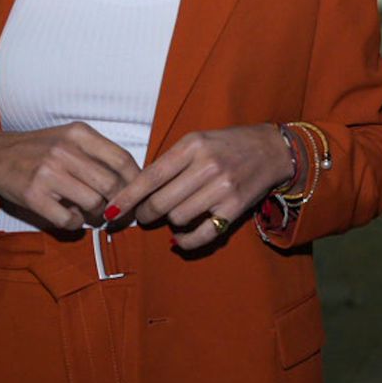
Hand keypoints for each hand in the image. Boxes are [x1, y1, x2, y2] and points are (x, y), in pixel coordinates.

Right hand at [0, 123, 141, 231]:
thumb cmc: (40, 149)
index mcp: (79, 133)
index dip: (136, 181)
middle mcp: (64, 151)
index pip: (122, 159)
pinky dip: (76, 223)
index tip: (137, 193)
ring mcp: (48, 174)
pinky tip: (72, 216)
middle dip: (121, 203)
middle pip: (112, 185)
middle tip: (118, 211)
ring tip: (93, 213)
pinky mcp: (34, 196)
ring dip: (99, 214)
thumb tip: (135, 180)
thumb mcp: (70, 138)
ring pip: (94, 203)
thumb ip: (99, 153)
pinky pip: (69, 220)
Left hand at [106, 124, 294, 249]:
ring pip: (178, 218)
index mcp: (192, 146)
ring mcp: (223, 187)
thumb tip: (136, 192)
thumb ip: (170, 163)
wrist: (271, 150)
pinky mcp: (235, 207)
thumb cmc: (226, 145)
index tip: (110, 212)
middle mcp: (207, 166)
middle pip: (160, 202)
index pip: (150, 176)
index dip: (126, 198)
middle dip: (146, 214)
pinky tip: (179, 237)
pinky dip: (185, 241)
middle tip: (145, 215)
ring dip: (170, 221)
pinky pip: (201, 234)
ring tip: (174, 214)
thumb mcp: (197, 141)